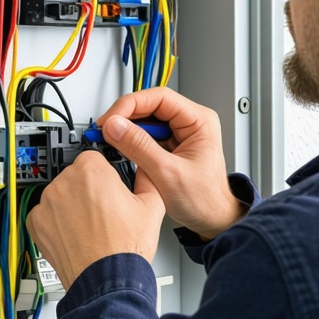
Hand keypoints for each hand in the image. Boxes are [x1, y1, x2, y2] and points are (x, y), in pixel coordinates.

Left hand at [26, 151, 164, 290]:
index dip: (105, 171)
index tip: (109, 183)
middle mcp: (65, 183)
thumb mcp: (153, 204)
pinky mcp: (36, 224)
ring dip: (72, 202)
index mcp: (92, 171)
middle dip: (89, 186)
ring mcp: (48, 204)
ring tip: (92, 223)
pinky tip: (76, 231)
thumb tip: (145, 169)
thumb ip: (146, 177)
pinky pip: (46, 213)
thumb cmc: (126, 247)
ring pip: (61, 193)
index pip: (94, 156)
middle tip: (105, 207)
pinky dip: (57, 220)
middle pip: (76, 174)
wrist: (107, 280)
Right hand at [96, 87, 247, 239]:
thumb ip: (139, 147)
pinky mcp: (171, 146)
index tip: (111, 119)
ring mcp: (180, 134)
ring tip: (111, 141)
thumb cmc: (205, 200)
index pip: (159, 98)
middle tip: (105, 131)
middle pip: (150, 107)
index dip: (130, 105)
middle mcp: (191, 123)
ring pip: (146, 122)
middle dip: (125, 118)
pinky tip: (123, 149)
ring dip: (127, 130)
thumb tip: (115, 126)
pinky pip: (147, 136)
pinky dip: (132, 142)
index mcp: (199, 121)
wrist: (213, 220)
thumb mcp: (168, 173)